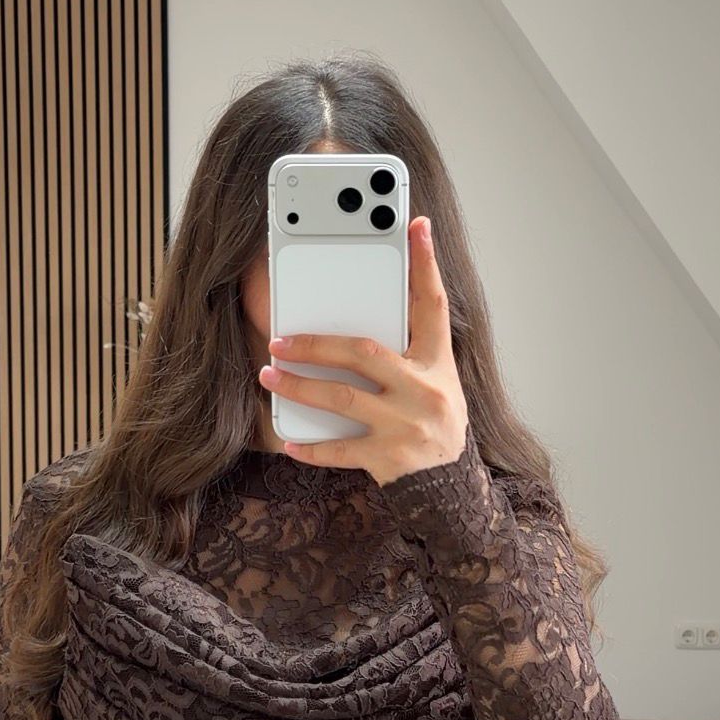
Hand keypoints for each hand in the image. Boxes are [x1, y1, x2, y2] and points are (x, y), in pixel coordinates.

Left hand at [257, 215, 469, 486]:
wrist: (451, 493)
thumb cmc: (435, 430)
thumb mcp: (436, 385)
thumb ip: (407, 356)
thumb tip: (360, 325)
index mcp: (437, 365)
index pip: (432, 306)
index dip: (425, 265)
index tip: (415, 226)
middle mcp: (424, 392)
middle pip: (364, 353)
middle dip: (317, 343)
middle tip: (280, 338)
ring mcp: (405, 427)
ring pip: (342, 398)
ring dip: (299, 386)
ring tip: (268, 375)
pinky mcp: (388, 460)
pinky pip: (339, 451)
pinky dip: (311, 449)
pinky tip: (288, 442)